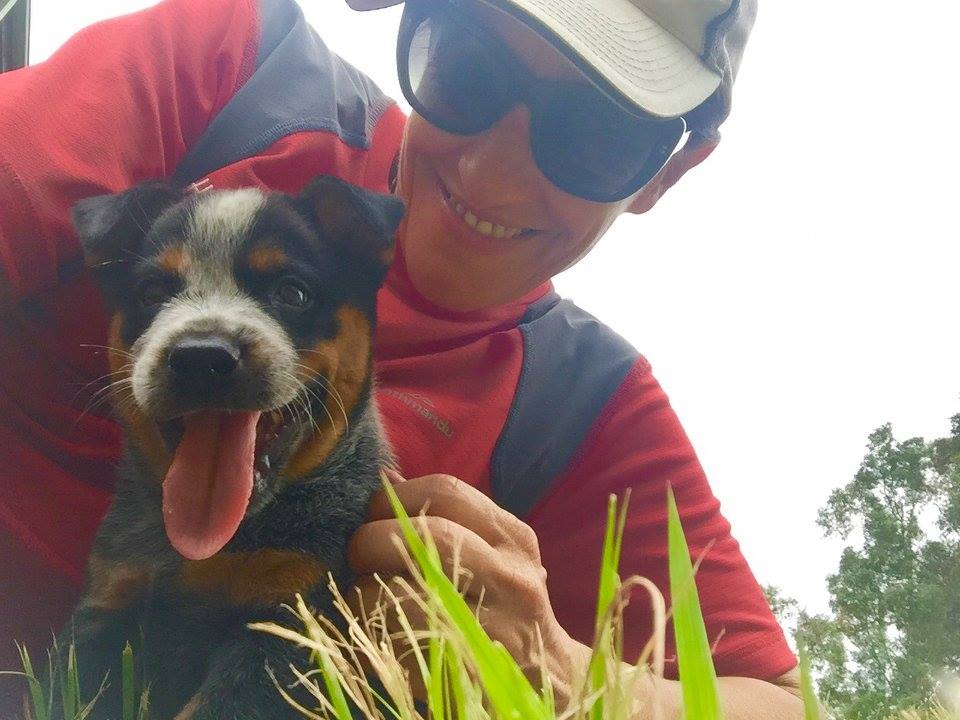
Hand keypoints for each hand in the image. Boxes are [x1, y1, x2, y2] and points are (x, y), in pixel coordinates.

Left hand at [347, 471, 588, 705]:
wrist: (549, 677)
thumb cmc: (505, 604)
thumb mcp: (493, 553)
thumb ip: (445, 517)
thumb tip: (384, 478)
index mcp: (512, 537)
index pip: (446, 492)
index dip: (395, 498)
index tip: (372, 514)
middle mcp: (509, 575)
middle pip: (425, 536)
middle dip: (372, 541)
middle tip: (357, 555)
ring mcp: (492, 624)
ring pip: (405, 591)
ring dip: (365, 592)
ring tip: (363, 595)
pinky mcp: (467, 668)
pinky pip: (401, 641)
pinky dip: (375, 632)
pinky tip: (375, 628)